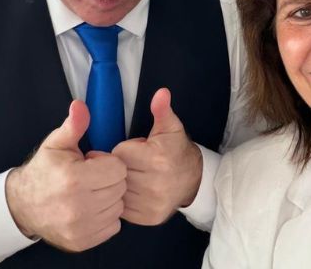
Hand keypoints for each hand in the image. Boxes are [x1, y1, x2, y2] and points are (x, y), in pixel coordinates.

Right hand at [5, 100, 126, 250]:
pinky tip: (91, 207)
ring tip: (91, 191)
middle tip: (92, 177)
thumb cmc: (44, 171)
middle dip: (110, 179)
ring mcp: (80, 227)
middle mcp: (78, 206)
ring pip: (118, 207)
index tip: (93, 163)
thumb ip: (74, 125)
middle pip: (120, 188)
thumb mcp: (56, 144)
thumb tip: (80, 105)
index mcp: (74, 179)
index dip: (108, 162)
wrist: (23, 205)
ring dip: (109, 198)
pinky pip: (113, 226)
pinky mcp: (82, 241)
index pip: (118, 168)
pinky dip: (106, 216)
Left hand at [112, 88, 202, 225]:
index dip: (124, 149)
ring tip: (134, 176)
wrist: (193, 180)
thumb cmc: (176, 150)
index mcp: (157, 158)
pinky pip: (122, 208)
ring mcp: (150, 203)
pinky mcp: (147, 218)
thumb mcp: (170, 127)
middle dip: (121, 166)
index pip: (119, 153)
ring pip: (117, 190)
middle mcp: (154, 183)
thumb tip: (161, 92)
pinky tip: (135, 190)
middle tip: (133, 163)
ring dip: (121, 183)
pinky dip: (124, 199)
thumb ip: (162, 110)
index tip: (133, 150)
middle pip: (117, 172)